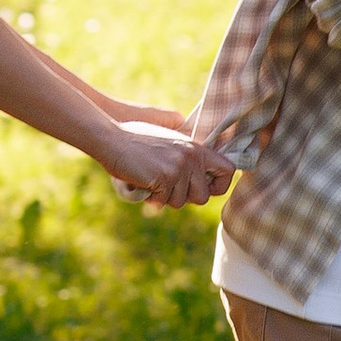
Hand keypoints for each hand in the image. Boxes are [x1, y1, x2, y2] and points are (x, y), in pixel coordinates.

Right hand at [101, 118, 235, 209]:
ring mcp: (179, 167)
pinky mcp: (165, 178)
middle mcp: (192, 156)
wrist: (112, 138)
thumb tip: (198, 182)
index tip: (204, 188)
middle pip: (203, 196)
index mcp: (196, 147)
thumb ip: (186, 157)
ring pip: (181, 202)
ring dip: (165, 198)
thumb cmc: (135, 141)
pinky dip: (152, 198)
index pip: (228, 170)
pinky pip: (163, 202)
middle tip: (167, 187)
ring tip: (152, 180)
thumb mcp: (169, 142)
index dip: (218, 186)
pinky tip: (144, 182)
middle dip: (185, 198)